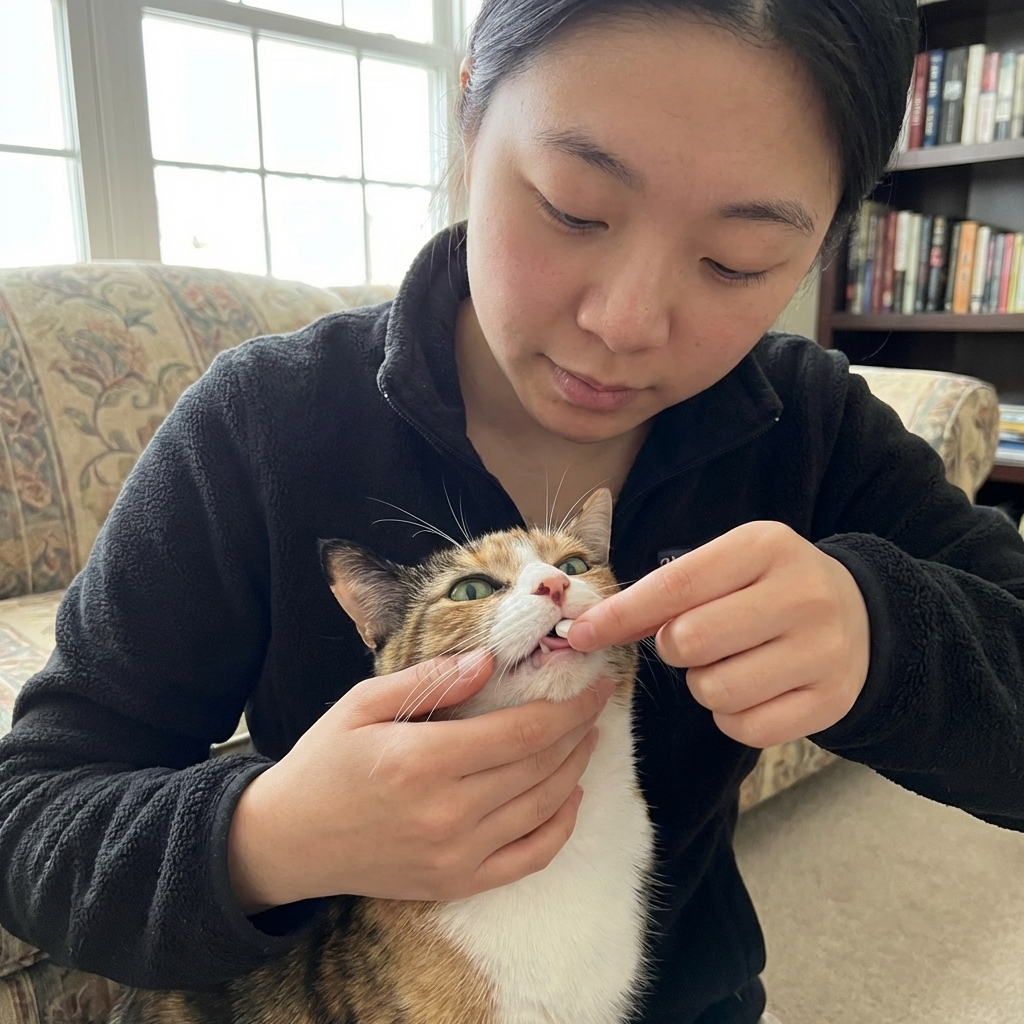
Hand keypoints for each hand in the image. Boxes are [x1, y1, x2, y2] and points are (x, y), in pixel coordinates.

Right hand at [227, 651, 613, 912]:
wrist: (288, 841)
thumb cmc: (324, 762)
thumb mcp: (362, 704)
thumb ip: (429, 681)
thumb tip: (489, 661)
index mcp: (423, 761)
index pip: (522, 733)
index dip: (570, 708)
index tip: (596, 685)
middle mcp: (447, 813)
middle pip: (540, 768)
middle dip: (579, 732)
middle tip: (594, 704)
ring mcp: (455, 855)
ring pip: (543, 809)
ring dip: (575, 770)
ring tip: (585, 739)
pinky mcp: (456, 883)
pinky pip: (529, 859)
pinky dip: (560, 827)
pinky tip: (568, 796)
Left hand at [568, 521, 869, 748]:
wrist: (861, 618)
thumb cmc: (769, 588)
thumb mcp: (728, 565)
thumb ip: (667, 590)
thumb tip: (592, 627)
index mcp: (765, 547)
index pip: (675, 584)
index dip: (619, 614)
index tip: (576, 634)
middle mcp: (801, 595)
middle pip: (689, 642)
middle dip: (673, 648)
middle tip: (693, 640)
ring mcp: (823, 651)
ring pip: (713, 690)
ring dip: (703, 684)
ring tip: (730, 662)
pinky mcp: (832, 701)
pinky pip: (744, 728)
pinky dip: (732, 716)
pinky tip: (753, 689)